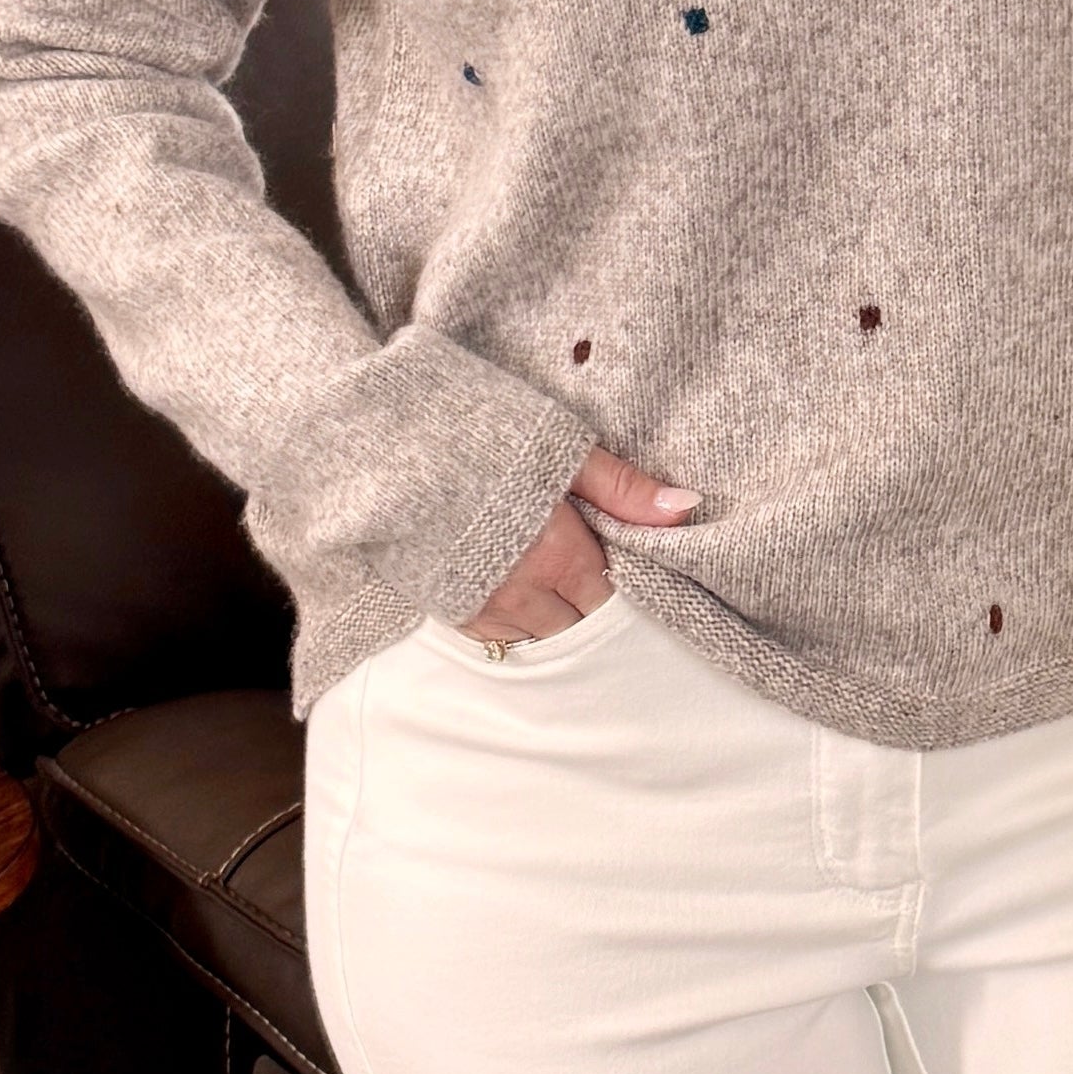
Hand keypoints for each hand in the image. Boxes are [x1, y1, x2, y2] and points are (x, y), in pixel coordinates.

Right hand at [460, 446, 693, 644]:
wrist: (386, 443)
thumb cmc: (476, 436)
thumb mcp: (560, 449)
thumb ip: (622, 487)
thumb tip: (685, 508)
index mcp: (558, 555)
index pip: (610, 598)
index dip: (618, 581)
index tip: (613, 558)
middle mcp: (523, 594)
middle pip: (577, 624)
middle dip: (586, 602)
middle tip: (583, 569)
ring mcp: (482, 609)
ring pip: (538, 636)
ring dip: (551, 615)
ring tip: (548, 579)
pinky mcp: (448, 610)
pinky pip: (498, 637)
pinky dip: (515, 621)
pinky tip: (513, 588)